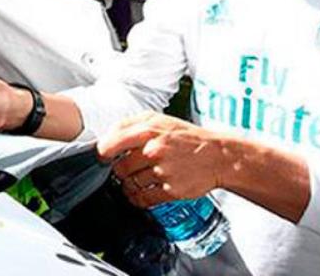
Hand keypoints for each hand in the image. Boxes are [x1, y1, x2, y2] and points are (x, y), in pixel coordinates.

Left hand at [97, 113, 232, 207]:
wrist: (217, 156)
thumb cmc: (186, 138)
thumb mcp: (160, 120)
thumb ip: (132, 125)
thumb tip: (107, 138)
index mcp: (148, 129)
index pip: (110, 143)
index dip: (102, 153)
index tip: (103, 158)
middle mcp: (154, 149)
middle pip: (119, 168)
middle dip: (122, 170)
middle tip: (131, 168)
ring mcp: (162, 171)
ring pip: (131, 184)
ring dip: (132, 185)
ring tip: (143, 178)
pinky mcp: (170, 190)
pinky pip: (143, 199)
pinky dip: (140, 198)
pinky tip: (145, 193)